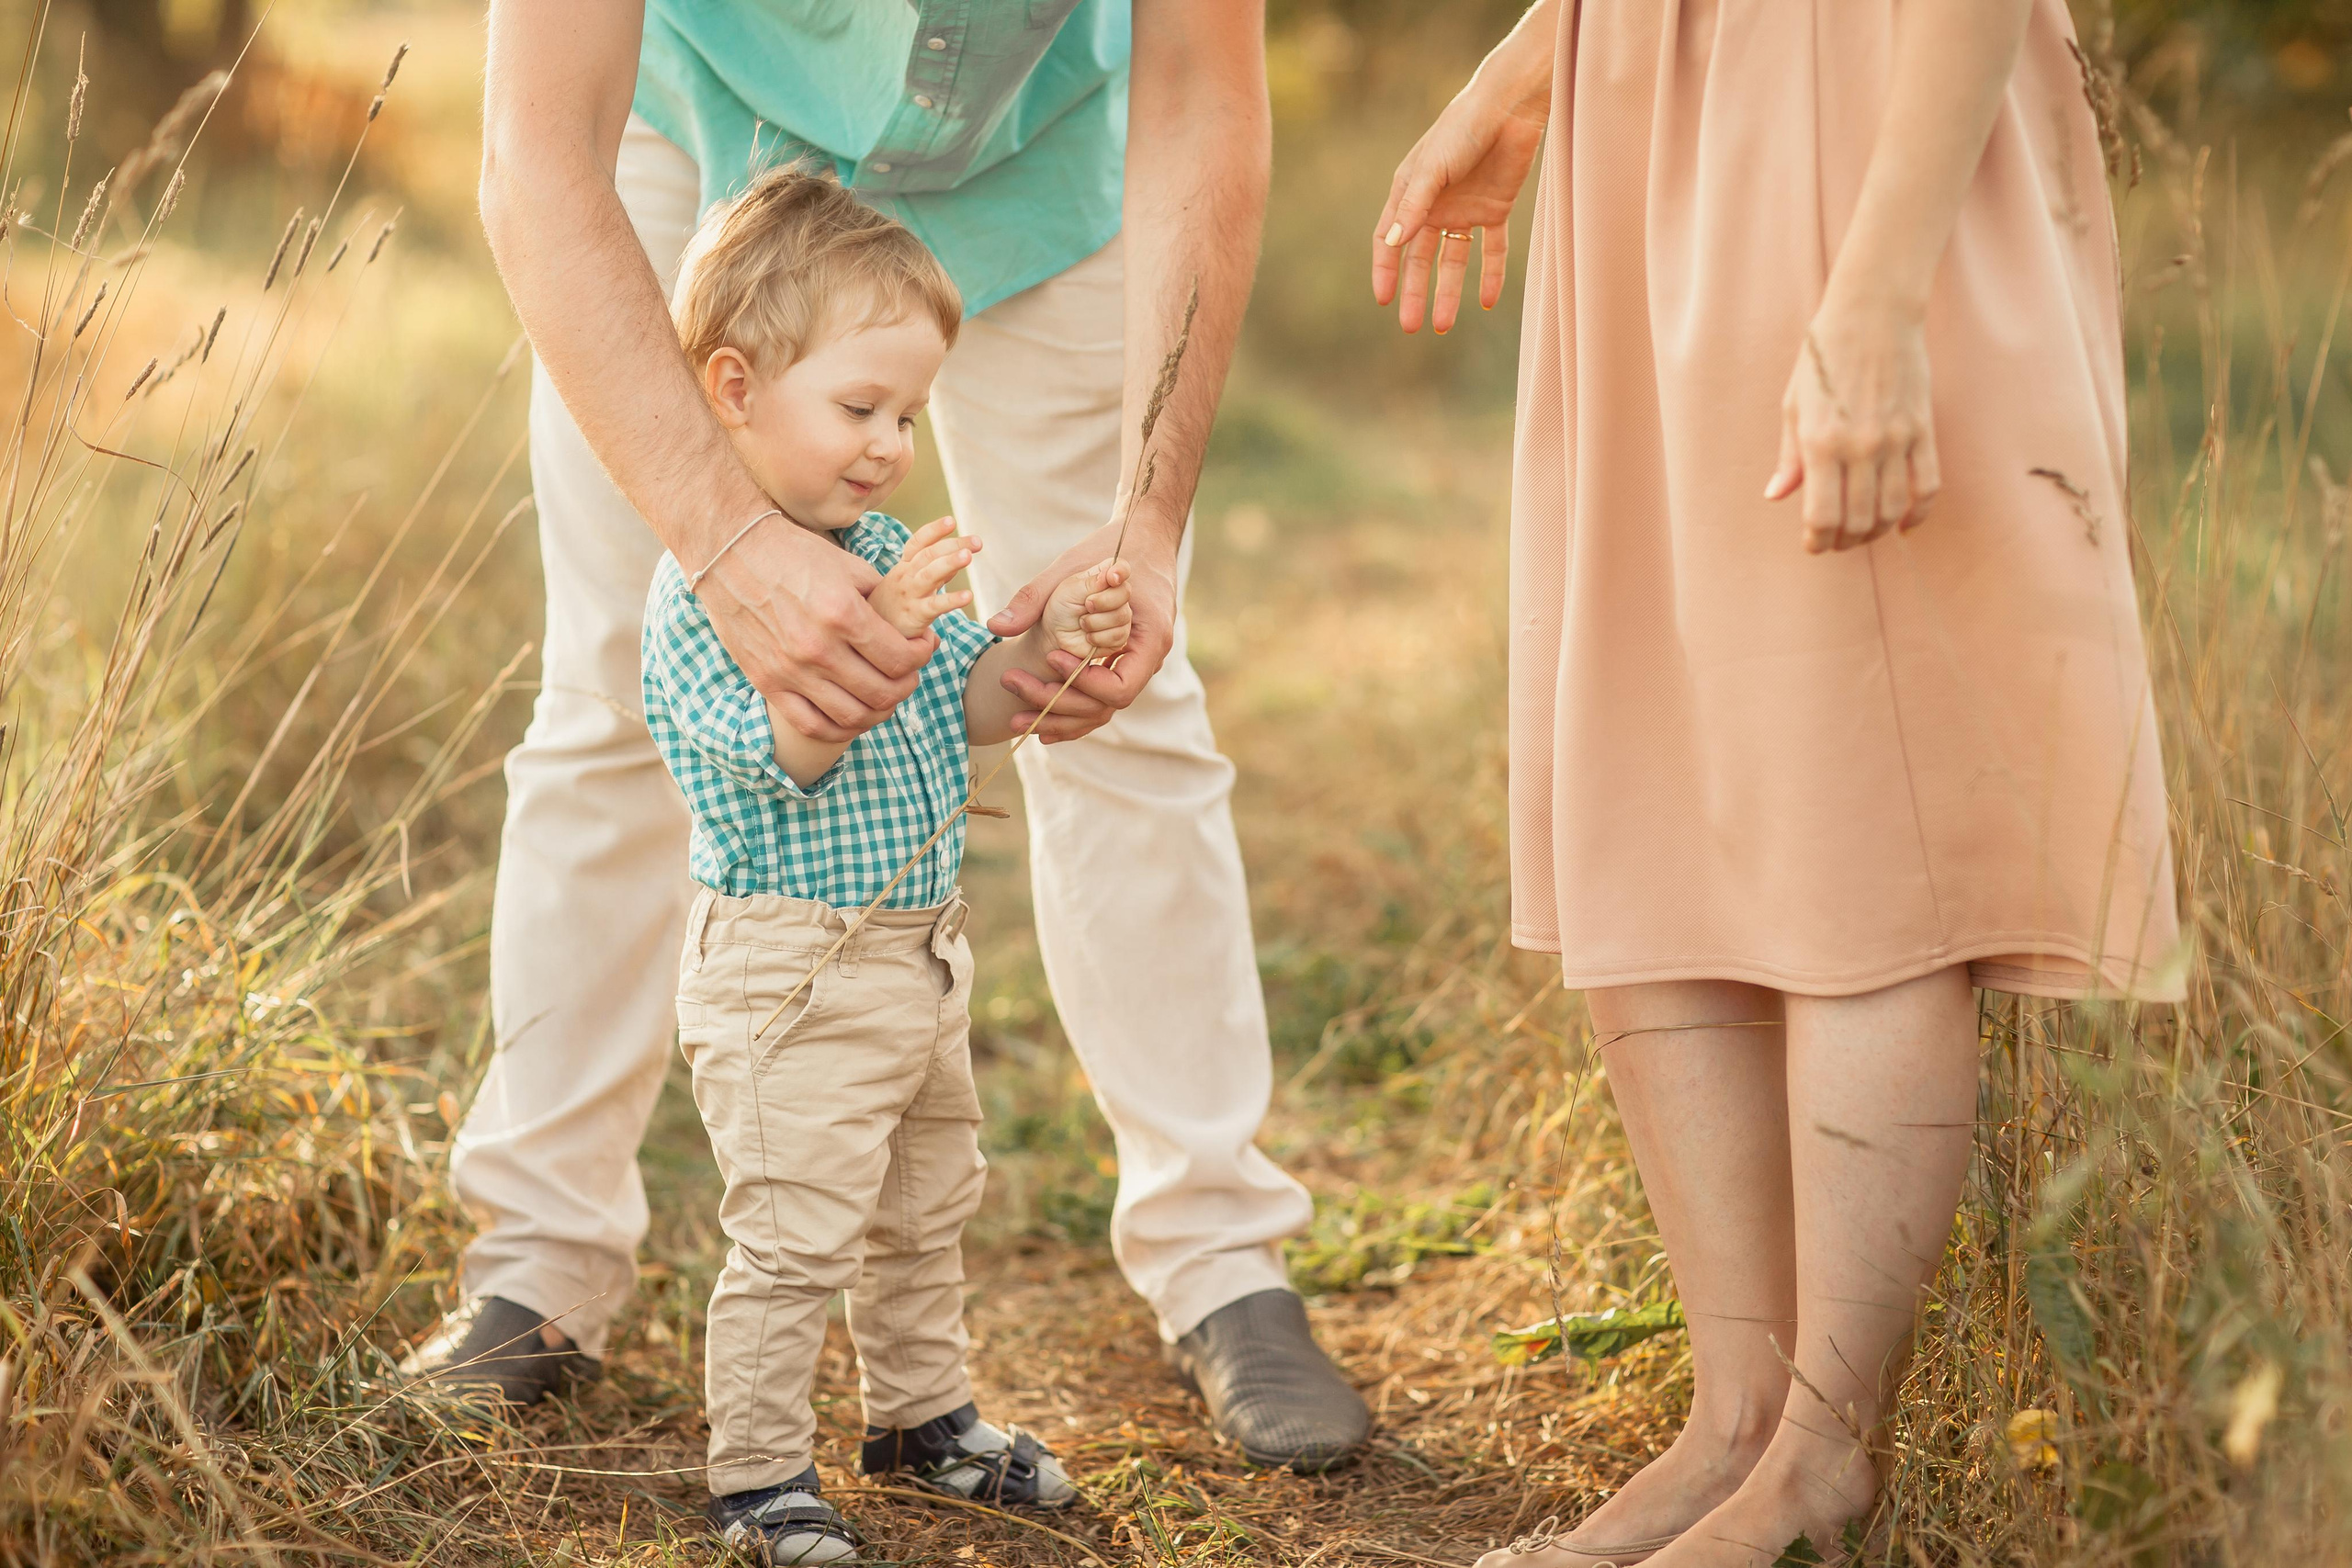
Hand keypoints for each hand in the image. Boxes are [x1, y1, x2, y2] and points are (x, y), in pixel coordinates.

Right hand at [695, 512, 932, 742]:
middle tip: (908, 673)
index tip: (923, 647)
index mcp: (843, 613)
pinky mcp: (767, 682)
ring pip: (853, 716)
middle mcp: (817, 648)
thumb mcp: (848, 565)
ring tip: (885, 695)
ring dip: (879, 712)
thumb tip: (910, 626)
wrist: (729, 552)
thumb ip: (882, 599)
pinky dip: (840, 729)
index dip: (922, 656)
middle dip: (907, 685)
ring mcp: (790, 670)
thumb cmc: (793, 552)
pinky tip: (853, 715)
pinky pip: (812, 725)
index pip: (901, 658)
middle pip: (882, 693)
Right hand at [869, 516, 979, 636]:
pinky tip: (968, 596)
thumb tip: (960, 553)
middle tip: (977, 541)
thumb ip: (935, 568)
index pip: (918, 543)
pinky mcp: (915, 615)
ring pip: (929, 575)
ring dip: (949, 563)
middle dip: (953, 545)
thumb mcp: (911, 581)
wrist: (869, 632)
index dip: (934, 530)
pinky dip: (951, 600)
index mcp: (905, 566)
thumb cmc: (896, 603)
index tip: (952, 520)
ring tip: (968, 555)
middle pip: (929, 555)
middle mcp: (906, 576)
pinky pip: (934, 606)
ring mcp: (909, 595)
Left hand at [986, 523, 1174, 742]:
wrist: (1145, 537)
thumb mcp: (1073, 567)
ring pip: (1100, 709)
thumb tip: (996, 626)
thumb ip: (1034, 598)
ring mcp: (1135, 663)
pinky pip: (1098, 698)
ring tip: (1016, 720)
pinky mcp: (1121, 662)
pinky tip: (1036, 722)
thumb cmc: (1115, 546)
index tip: (1054, 659)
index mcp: (1150, 637)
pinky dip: (1069, 712)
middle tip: (1014, 685)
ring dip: (1058, 718)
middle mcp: (1147, 658)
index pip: (1121, 688)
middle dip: (1058, 705)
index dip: (1085, 684)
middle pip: (1105, 706)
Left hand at [1039, 560, 1132, 661]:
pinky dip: (1099, 638)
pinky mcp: (1119, 636)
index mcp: (1103, 577)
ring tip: (1082, 623)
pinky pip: (1119, 636)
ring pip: (1122, 616)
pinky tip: (1088, 636)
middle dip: (1102, 601)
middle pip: (1125, 592)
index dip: (1121, 570)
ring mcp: (1119, 615)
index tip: (1112, 577)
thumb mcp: (1070, 590)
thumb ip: (1090, 582)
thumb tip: (1110, 574)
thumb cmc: (1060, 609)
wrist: (1053, 636)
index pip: (1121, 567)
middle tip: (1086, 605)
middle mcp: (1115, 594)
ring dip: (1096, 622)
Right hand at [1372, 76, 1547, 333]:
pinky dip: (1490, 275)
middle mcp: (1434, 205)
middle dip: (1414, 293)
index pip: (1389, 241)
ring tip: (1443, 325)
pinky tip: (1487, 301)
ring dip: (1448, 292)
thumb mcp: (1432, 169)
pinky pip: (1491, 250)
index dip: (1385, 271)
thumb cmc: (1463, 129)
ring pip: (1452, 261)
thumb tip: (1390, 244)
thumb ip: (1413, 206)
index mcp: (1409, 193)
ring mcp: (1464, 209)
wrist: (1510, 107)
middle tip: (1411, 326)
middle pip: (1419, 259)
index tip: (1384, 301)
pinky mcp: (1495, 209)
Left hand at [1764, 296, 1941, 552]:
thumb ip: (1789, 457)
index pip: (1822, 515)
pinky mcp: (1923, 430)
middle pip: (1858, 520)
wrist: (1873, 314)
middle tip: (1836, 541)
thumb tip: (1776, 497)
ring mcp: (1896, 439)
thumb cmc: (1822, 358)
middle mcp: (1859, 445)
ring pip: (1892, 510)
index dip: (1817, 540)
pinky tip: (1903, 524)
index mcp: (1820, 441)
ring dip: (1877, 531)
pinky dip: (1917, 513)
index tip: (1813, 543)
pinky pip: (1927, 486)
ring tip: (1864, 532)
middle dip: (1845, 541)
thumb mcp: (1793, 405)